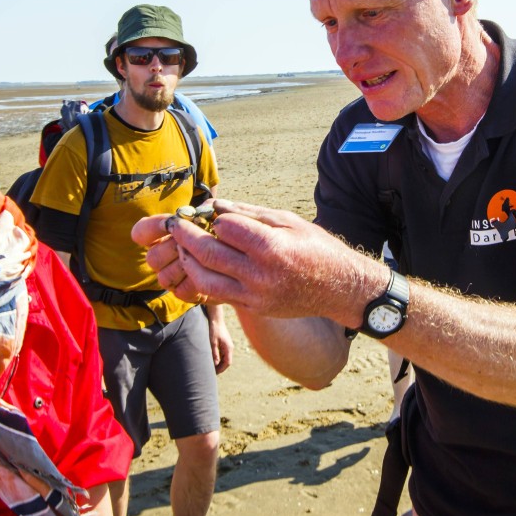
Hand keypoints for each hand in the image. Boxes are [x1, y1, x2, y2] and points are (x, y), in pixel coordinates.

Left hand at [134, 199, 380, 325]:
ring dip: (188, 261)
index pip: (225, 228)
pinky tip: (199, 266)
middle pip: (208, 253)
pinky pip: (218, 295)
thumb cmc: (317, 248)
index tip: (209, 213)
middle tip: (176, 224)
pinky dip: (203, 280)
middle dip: (186, 236)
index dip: (214, 218)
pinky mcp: (253, 308)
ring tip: (183, 246)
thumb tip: (218, 206)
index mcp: (272, 247)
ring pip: (205, 279)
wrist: (339, 288)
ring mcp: (255, 295)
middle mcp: (261, 274)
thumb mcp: (289, 221)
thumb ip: (251, 214)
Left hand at [206, 306, 233, 373]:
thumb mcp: (212, 342)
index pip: (227, 363)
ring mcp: (228, 345)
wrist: (216, 319)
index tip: (214, 373)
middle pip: (227, 362)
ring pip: (225, 358)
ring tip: (211, 367)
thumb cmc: (214, 329)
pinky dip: (219, 358)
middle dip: (220, 368)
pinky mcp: (225, 343)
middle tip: (211, 372)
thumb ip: (214, 353)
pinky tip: (212, 360)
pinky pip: (223, 354)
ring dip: (219, 363)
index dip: (221, 369)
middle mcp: (230, 347)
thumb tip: (215, 364)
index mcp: (228, 348)